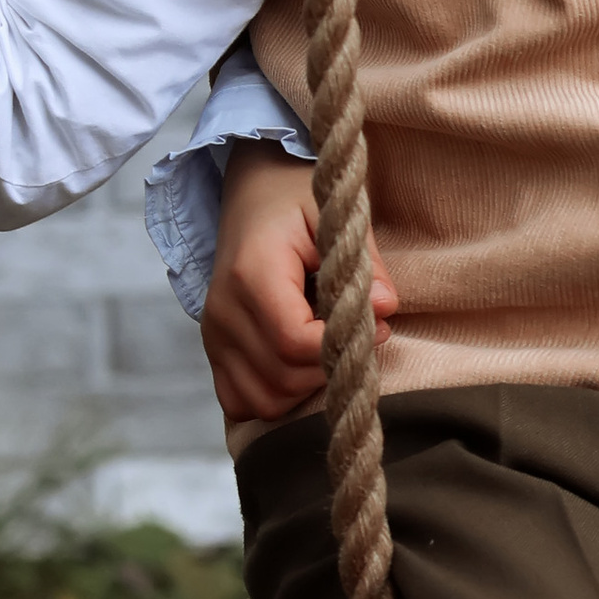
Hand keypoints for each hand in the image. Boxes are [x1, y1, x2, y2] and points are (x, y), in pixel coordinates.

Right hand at [201, 137, 397, 425]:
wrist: (252, 197)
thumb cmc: (296, 202)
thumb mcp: (339, 216)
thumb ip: (365, 265)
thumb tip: (385, 307)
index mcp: (252, 274)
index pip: (294, 341)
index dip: (339, 348)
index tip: (374, 327)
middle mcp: (224, 310)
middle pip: (283, 377)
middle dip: (332, 369)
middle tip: (361, 337)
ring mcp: (213, 335)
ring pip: (265, 399)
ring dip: (306, 388)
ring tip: (329, 349)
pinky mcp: (213, 350)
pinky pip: (241, 401)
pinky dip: (275, 396)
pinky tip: (300, 367)